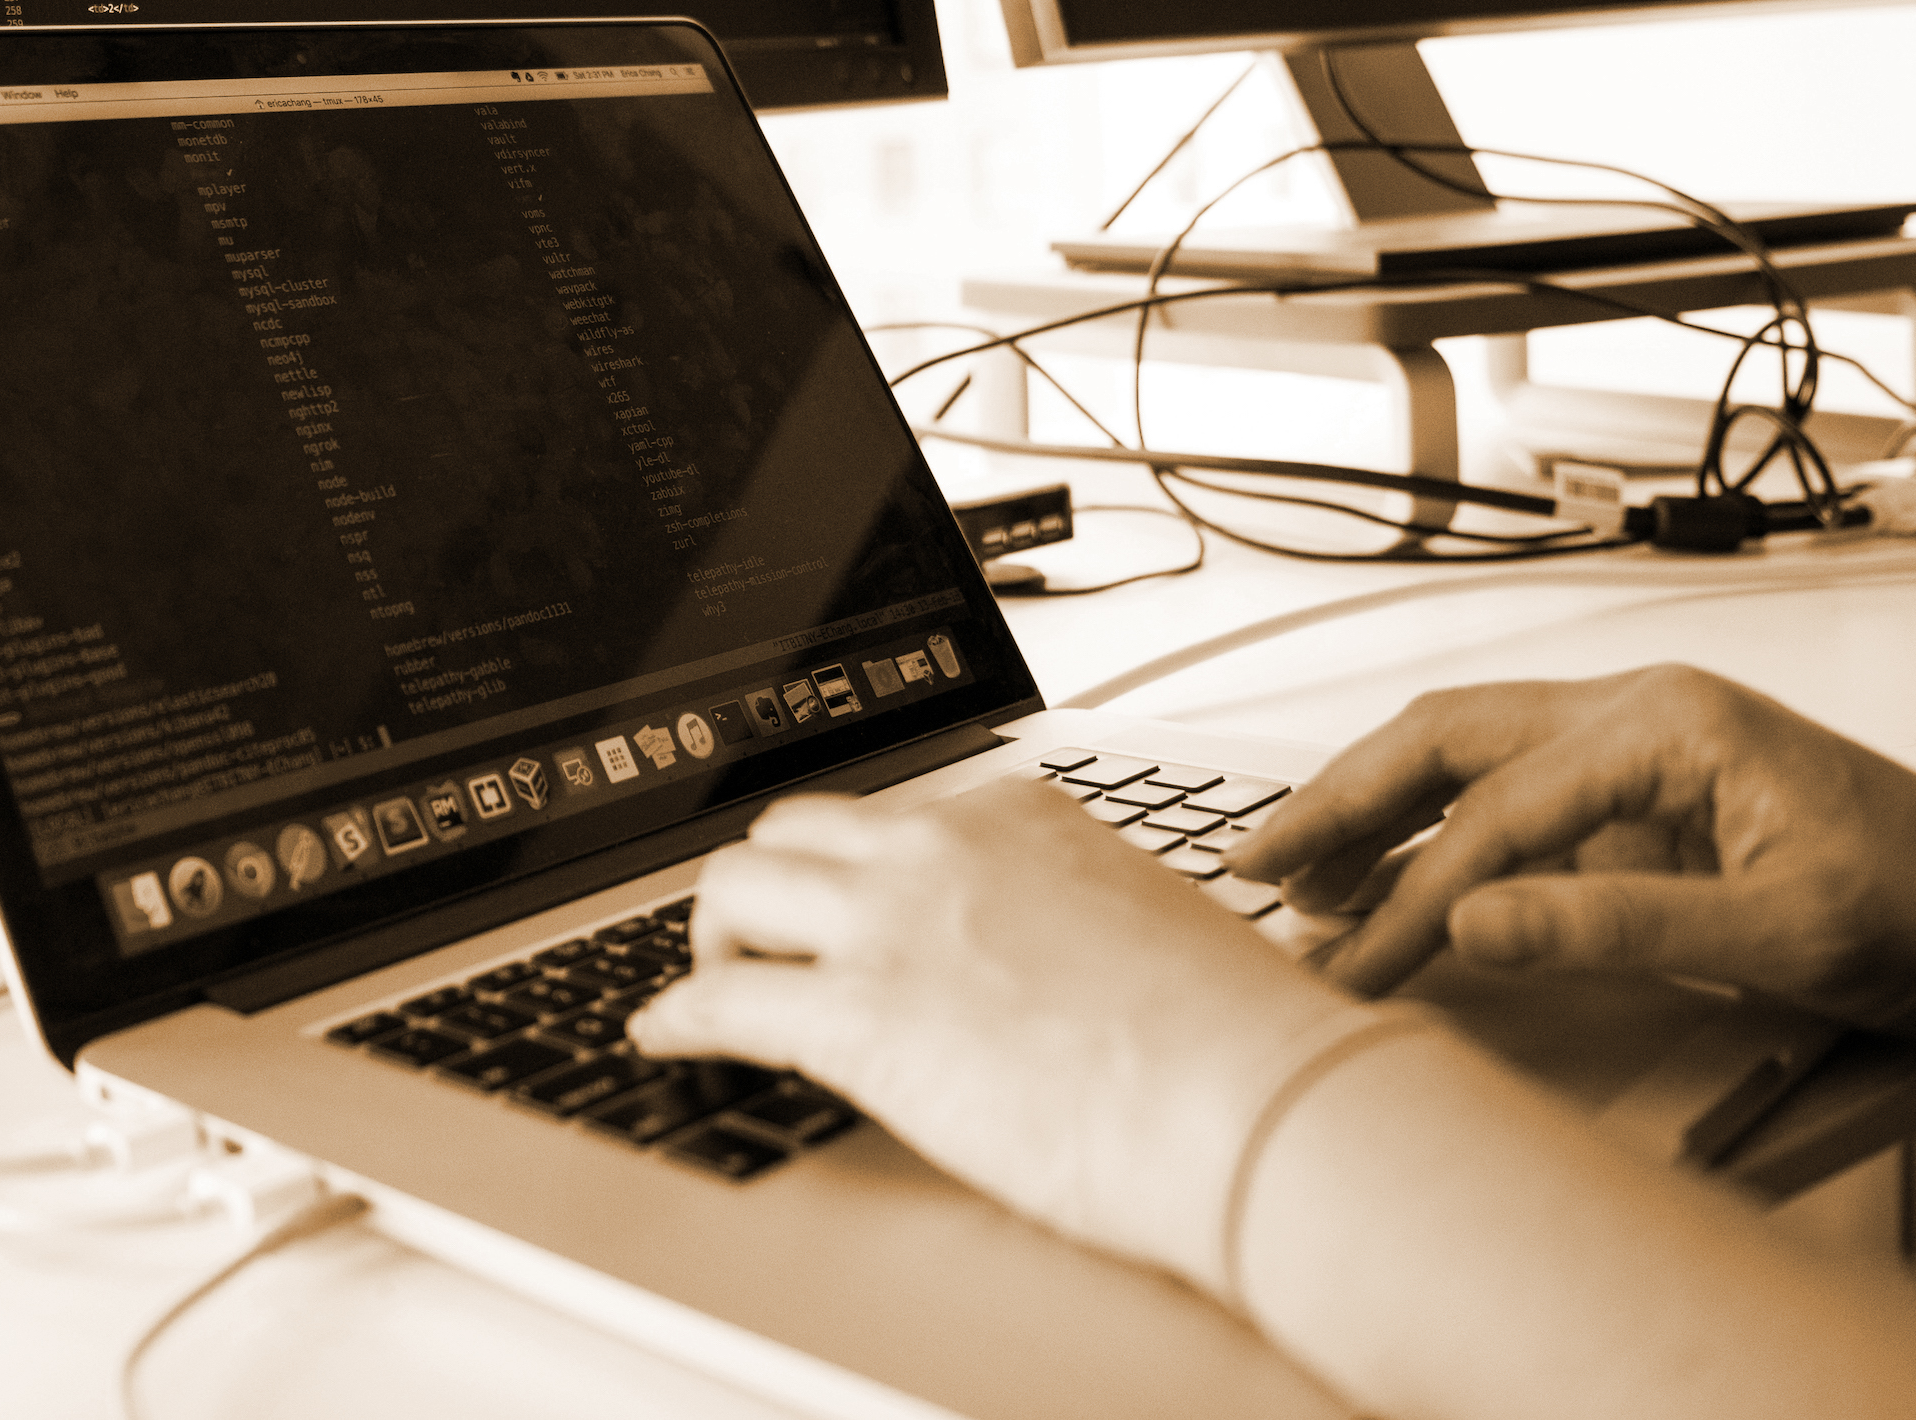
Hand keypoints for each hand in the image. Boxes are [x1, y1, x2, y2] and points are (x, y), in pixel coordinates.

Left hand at [631, 778, 1372, 1292]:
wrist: (1251, 1097)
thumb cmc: (1233, 1037)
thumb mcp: (1148, 927)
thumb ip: (1077, 921)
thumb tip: (1060, 965)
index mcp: (1018, 818)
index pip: (893, 819)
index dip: (851, 874)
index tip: (841, 908)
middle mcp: (944, 848)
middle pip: (792, 833)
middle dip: (764, 890)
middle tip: (761, 946)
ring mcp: (894, 924)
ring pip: (734, 889)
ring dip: (711, 941)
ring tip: (717, 990)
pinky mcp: (860, 1018)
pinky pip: (723, 1003)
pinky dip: (676, 1021)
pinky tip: (664, 1041)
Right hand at [1234, 665, 1915, 1033]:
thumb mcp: (1783, 928)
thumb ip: (1617, 922)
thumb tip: (1477, 922)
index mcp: (1669, 721)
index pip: (1500, 811)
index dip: (1415, 895)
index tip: (1355, 967)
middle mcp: (1638, 712)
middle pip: (1447, 739)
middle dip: (1341, 801)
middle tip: (1255, 868)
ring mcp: (1637, 749)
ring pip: (1465, 755)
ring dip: (1375, 809)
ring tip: (1294, 874)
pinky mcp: (1643, 796)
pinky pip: (1508, 799)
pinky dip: (1435, 835)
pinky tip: (1391, 878)